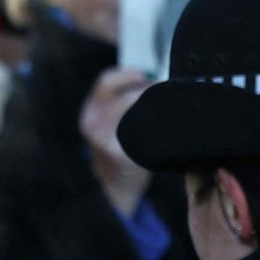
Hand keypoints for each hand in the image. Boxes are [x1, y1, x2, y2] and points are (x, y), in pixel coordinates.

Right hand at [79, 67, 153, 215]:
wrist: (111, 185)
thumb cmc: (116, 147)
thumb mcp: (108, 121)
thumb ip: (122, 100)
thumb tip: (156, 76)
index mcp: (90, 110)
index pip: (106, 80)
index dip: (129, 74)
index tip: (148, 75)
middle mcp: (93, 122)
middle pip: (126, 95)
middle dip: (149, 91)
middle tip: (167, 93)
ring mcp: (104, 139)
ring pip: (136, 113)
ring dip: (156, 108)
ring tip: (168, 110)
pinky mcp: (119, 154)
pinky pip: (144, 134)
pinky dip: (158, 128)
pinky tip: (166, 130)